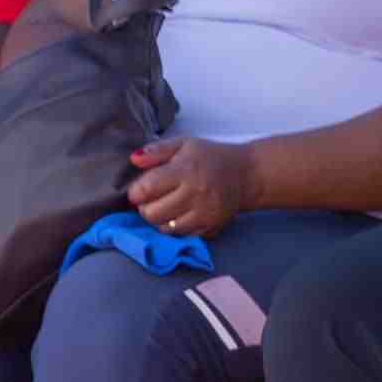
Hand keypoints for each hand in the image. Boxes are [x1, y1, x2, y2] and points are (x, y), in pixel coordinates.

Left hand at [127, 138, 256, 238]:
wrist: (247, 174)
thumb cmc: (210, 157)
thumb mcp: (184, 145)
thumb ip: (157, 151)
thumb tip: (134, 159)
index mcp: (186, 170)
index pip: (145, 189)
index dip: (136, 191)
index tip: (141, 187)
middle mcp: (195, 194)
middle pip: (151, 213)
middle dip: (146, 207)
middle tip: (153, 198)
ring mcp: (204, 214)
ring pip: (164, 228)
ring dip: (159, 219)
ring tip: (167, 206)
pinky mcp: (210, 228)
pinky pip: (181, 236)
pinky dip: (175, 228)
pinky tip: (180, 215)